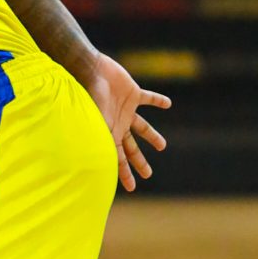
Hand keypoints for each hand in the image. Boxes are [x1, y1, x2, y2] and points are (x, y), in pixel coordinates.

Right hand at [79, 52, 170, 193]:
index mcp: (110, 133)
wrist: (91, 71)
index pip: (119, 158)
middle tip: (148, 174)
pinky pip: (148, 99)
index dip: (125, 174)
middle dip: (139, 162)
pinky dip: (158, 101)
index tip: (132, 187)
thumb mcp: (98, 123)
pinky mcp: (133, 93)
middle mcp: (119, 123)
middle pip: (131, 147)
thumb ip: (104, 141)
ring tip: (162, 146)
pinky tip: (167, 104)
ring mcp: (126, 109)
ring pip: (142, 127)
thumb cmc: (90, 97)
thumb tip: (106, 163)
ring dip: (152, 136)